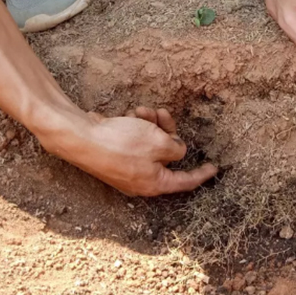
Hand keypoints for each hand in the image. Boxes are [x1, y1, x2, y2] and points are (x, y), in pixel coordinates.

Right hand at [45, 106, 217, 196]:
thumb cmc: (121, 143)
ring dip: (150, 124)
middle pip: (165, 156)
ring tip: (141, 111)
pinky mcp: (115, 155)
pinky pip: (133, 141)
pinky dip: (135, 127)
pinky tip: (129, 114)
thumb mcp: (158, 143)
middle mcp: (140, 180)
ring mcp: (126, 169)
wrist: (81, 138)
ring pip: (149, 144)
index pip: (185, 182)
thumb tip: (178, 151)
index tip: (214, 168)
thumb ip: (175, 148)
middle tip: (163, 114)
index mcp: (154, 183)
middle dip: (167, 131)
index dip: (201, 174)